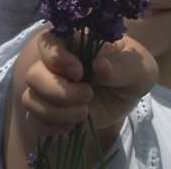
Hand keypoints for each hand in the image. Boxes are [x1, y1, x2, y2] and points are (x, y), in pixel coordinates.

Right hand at [21, 29, 157, 135]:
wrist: (128, 94)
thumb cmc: (133, 71)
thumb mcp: (140, 68)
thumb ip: (123, 66)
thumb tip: (99, 66)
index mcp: (75, 42)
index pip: (48, 42)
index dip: (57, 58)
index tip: (80, 73)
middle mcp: (55, 63)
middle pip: (34, 75)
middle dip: (60, 92)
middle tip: (88, 95)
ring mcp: (49, 88)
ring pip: (30, 99)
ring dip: (56, 112)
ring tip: (84, 113)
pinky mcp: (48, 111)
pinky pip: (34, 121)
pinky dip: (51, 127)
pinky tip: (73, 125)